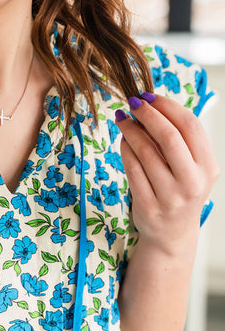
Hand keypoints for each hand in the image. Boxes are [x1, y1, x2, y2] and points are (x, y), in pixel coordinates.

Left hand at [115, 93, 219, 259]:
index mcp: (207, 167)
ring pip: (146, 153)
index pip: (190, 126)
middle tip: (132, 102)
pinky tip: (123, 141)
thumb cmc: (180, 192)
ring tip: (123, 120)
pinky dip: (125, 152)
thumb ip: (179, 141)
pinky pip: (132, 171)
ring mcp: (170, 197)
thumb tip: (150, 104)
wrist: (172, 235)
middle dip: (148, 115)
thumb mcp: (191, 169)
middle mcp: (192, 183)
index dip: (167, 107)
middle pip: (169, 137)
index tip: (150, 96)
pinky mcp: (148, 207)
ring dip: (131, 131)